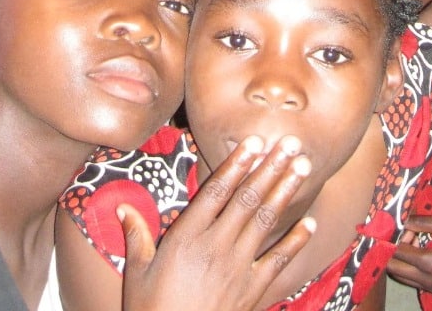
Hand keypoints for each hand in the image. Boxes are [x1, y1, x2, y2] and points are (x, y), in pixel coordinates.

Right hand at [121, 136, 314, 310]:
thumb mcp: (138, 272)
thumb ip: (136, 236)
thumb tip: (122, 207)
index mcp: (187, 236)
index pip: (217, 190)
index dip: (237, 163)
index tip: (255, 141)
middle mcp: (216, 246)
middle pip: (248, 198)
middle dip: (271, 167)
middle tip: (291, 142)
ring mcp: (238, 267)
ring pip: (265, 220)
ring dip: (285, 191)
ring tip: (302, 166)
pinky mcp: (252, 290)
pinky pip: (278, 260)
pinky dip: (296, 241)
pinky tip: (310, 223)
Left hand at [387, 215, 431, 293]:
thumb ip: (422, 222)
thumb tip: (402, 221)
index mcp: (430, 263)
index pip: (398, 252)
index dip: (396, 237)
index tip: (404, 226)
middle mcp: (429, 281)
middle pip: (395, 269)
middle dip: (394, 251)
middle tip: (408, 235)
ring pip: (403, 277)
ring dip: (402, 261)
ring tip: (416, 243)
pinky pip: (416, 281)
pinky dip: (412, 268)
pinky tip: (424, 252)